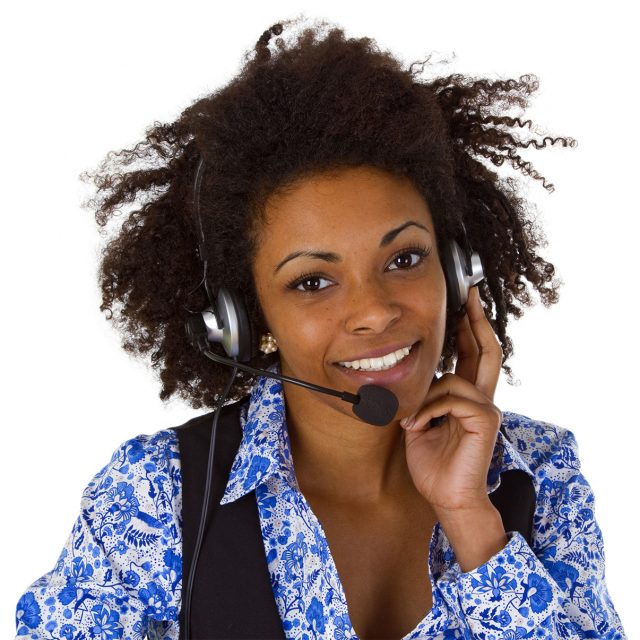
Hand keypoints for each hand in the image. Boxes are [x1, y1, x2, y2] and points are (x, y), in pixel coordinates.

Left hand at [400, 286, 503, 515]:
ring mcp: (486, 408)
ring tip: (414, 421)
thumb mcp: (421, 422)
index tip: (463, 305)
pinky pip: (451, 398)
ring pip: (454, 378)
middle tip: (471, 295)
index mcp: (466, 398)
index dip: (469, 329)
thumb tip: (417, 376)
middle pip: (486, 350)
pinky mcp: (485, 419)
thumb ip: (425, 397)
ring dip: (425, 396)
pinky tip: (418, 427)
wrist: (447, 496)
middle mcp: (481, 399)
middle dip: (477, 321)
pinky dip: (429, 410)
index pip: (472, 355)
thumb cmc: (434, 463)